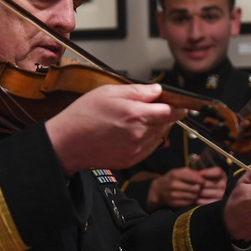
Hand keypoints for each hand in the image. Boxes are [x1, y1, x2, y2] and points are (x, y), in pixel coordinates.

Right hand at [45, 83, 185, 174]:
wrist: (66, 143)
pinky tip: (134, 132)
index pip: (170, 111)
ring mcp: (136, 150)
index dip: (179, 107)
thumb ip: (137, 91)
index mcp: (136, 114)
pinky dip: (148, 140)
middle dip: (165, 116)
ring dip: (157, 128)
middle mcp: (140, 134)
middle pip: (166, 124)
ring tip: (139, 120)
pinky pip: (149, 149)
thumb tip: (156, 90)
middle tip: (154, 109)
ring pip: (159, 137)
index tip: (183, 105)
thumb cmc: (83, 116)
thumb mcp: (108, 92)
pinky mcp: (131, 160)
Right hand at [148, 166, 226, 209]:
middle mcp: (173, 184)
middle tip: (198, 188)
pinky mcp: (173, 203)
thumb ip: (191, 171)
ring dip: (196, 195)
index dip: (201, 180)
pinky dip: (191, 200)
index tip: (203, 181)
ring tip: (194, 193)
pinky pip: (188, 203)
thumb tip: (203, 172)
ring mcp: (173, 194)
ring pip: (193, 196)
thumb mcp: (179, 171)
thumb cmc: (173, 179)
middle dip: (199, 188)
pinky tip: (190, 197)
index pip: (194, 177)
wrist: (159, 190)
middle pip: (195, 188)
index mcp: (175, 174)